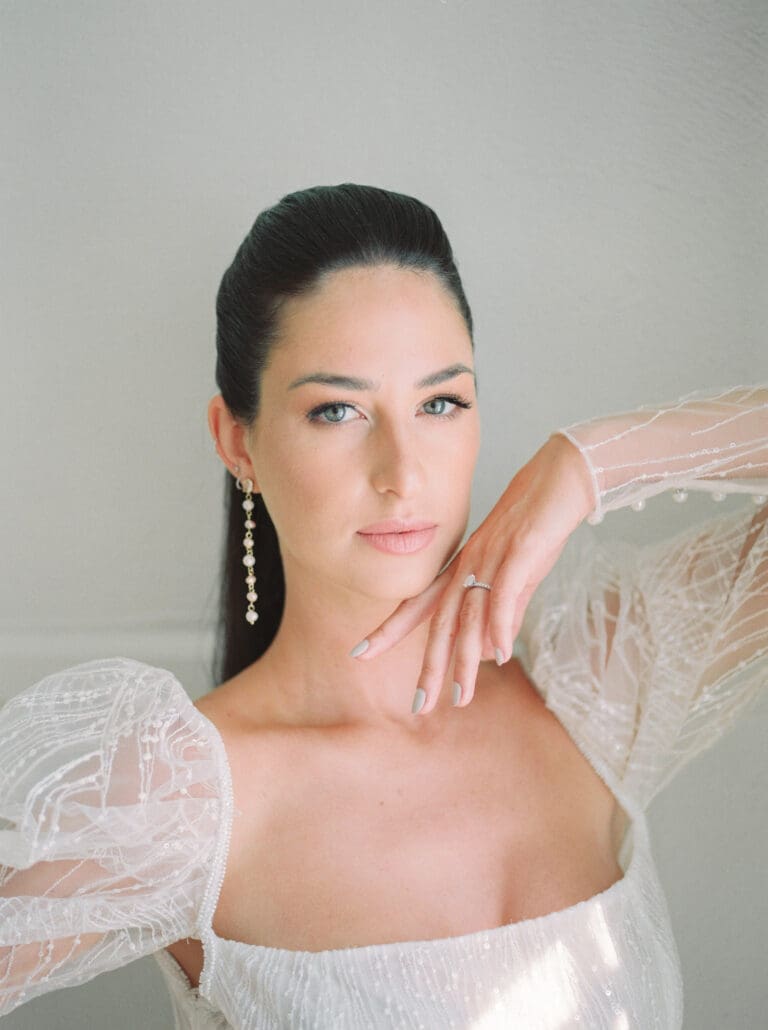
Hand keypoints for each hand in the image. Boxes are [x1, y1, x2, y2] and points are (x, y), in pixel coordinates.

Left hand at [349, 434, 595, 713]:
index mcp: (461, 568)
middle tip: (417, 705)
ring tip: (459, 696)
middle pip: (441, 622)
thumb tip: (496, 651)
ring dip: (465, 660)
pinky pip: (505, 595)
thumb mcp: (518, 575)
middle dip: (429, 666)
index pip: (419, 605)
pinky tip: (500, 655)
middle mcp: (468, 565)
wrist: (561, 479)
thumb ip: (505, 611)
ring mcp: (491, 558)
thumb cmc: (539, 525)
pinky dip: (501, 626)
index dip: (390, 630)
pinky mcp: (519, 552)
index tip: (360, 652)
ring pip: (470, 617)